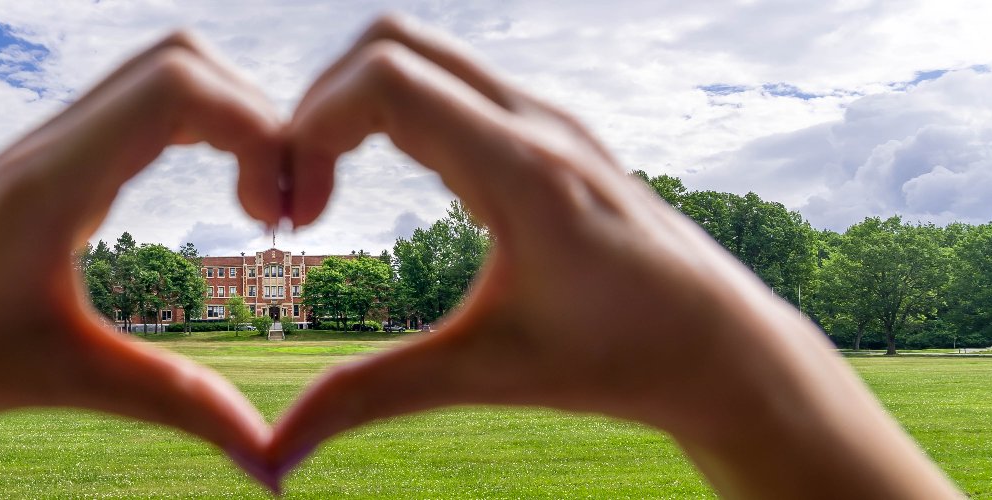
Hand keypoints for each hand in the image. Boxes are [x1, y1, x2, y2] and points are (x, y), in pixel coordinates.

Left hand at [0, 32, 284, 497]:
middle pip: (181, 58)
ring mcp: (49, 144)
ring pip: (160, 72)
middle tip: (275, 208)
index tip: (272, 217)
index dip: (255, 127)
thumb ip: (177, 405)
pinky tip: (211, 195)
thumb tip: (272, 470)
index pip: (175, 85)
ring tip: (255, 204)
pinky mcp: (50, 160)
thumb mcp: (67, 379)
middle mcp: (50, 143)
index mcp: (50, 181)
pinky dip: (197, 128)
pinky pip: (138, 104)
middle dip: (256, 116)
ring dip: (228, 118)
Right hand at [269, 14, 958, 497]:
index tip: (293, 213)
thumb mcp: (485, 375)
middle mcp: (535, 122)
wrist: (718, 345)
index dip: (310, 127)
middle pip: (389, 44)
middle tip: (296, 196)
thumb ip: (371, 397)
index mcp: (524, 171)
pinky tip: (382, 182)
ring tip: (324, 190)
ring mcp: (545, 117)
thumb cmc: (616, 360)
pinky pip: (449, 82)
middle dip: (317, 107)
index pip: (387, 79)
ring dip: (353, 106)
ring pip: (419, 54)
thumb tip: (273, 456)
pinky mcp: (546, 129)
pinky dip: (392, 112)